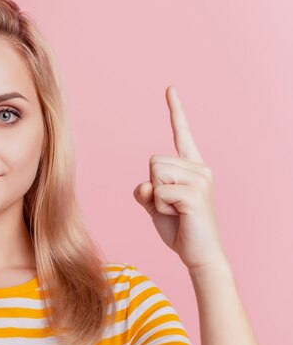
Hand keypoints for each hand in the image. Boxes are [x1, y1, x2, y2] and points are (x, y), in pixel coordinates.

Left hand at [133, 86, 226, 269]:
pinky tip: (179, 217)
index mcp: (191, 166)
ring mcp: (201, 179)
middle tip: (171, 207)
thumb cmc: (179, 229)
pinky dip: (160, 208)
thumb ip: (145, 190)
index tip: (170, 88)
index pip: (181, 133)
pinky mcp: (196, 194)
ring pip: (154, 174)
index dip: (175, 110)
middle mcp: (200, 167)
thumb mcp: (155, 206)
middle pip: (153, 161)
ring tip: (176, 212)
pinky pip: (159, 192)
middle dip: (153, 186)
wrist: (200, 256)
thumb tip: (144, 184)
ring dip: (157, 198)